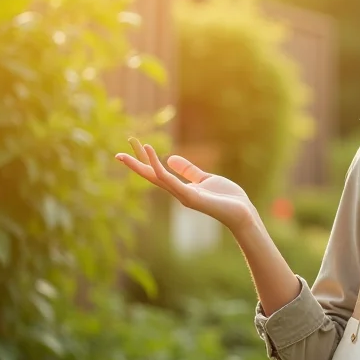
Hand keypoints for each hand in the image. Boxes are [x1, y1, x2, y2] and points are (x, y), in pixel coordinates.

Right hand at [115, 138, 259, 230]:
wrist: (242, 212)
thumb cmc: (227, 198)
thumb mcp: (206, 179)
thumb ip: (189, 170)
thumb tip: (170, 158)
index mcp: (181, 188)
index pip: (158, 174)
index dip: (144, 162)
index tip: (133, 147)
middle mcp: (178, 193)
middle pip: (151, 176)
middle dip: (135, 165)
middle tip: (117, 153)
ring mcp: (182, 196)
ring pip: (156, 177)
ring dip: (142, 163)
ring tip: (132, 147)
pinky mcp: (189, 196)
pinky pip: (170, 180)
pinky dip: (158, 166)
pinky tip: (150, 153)